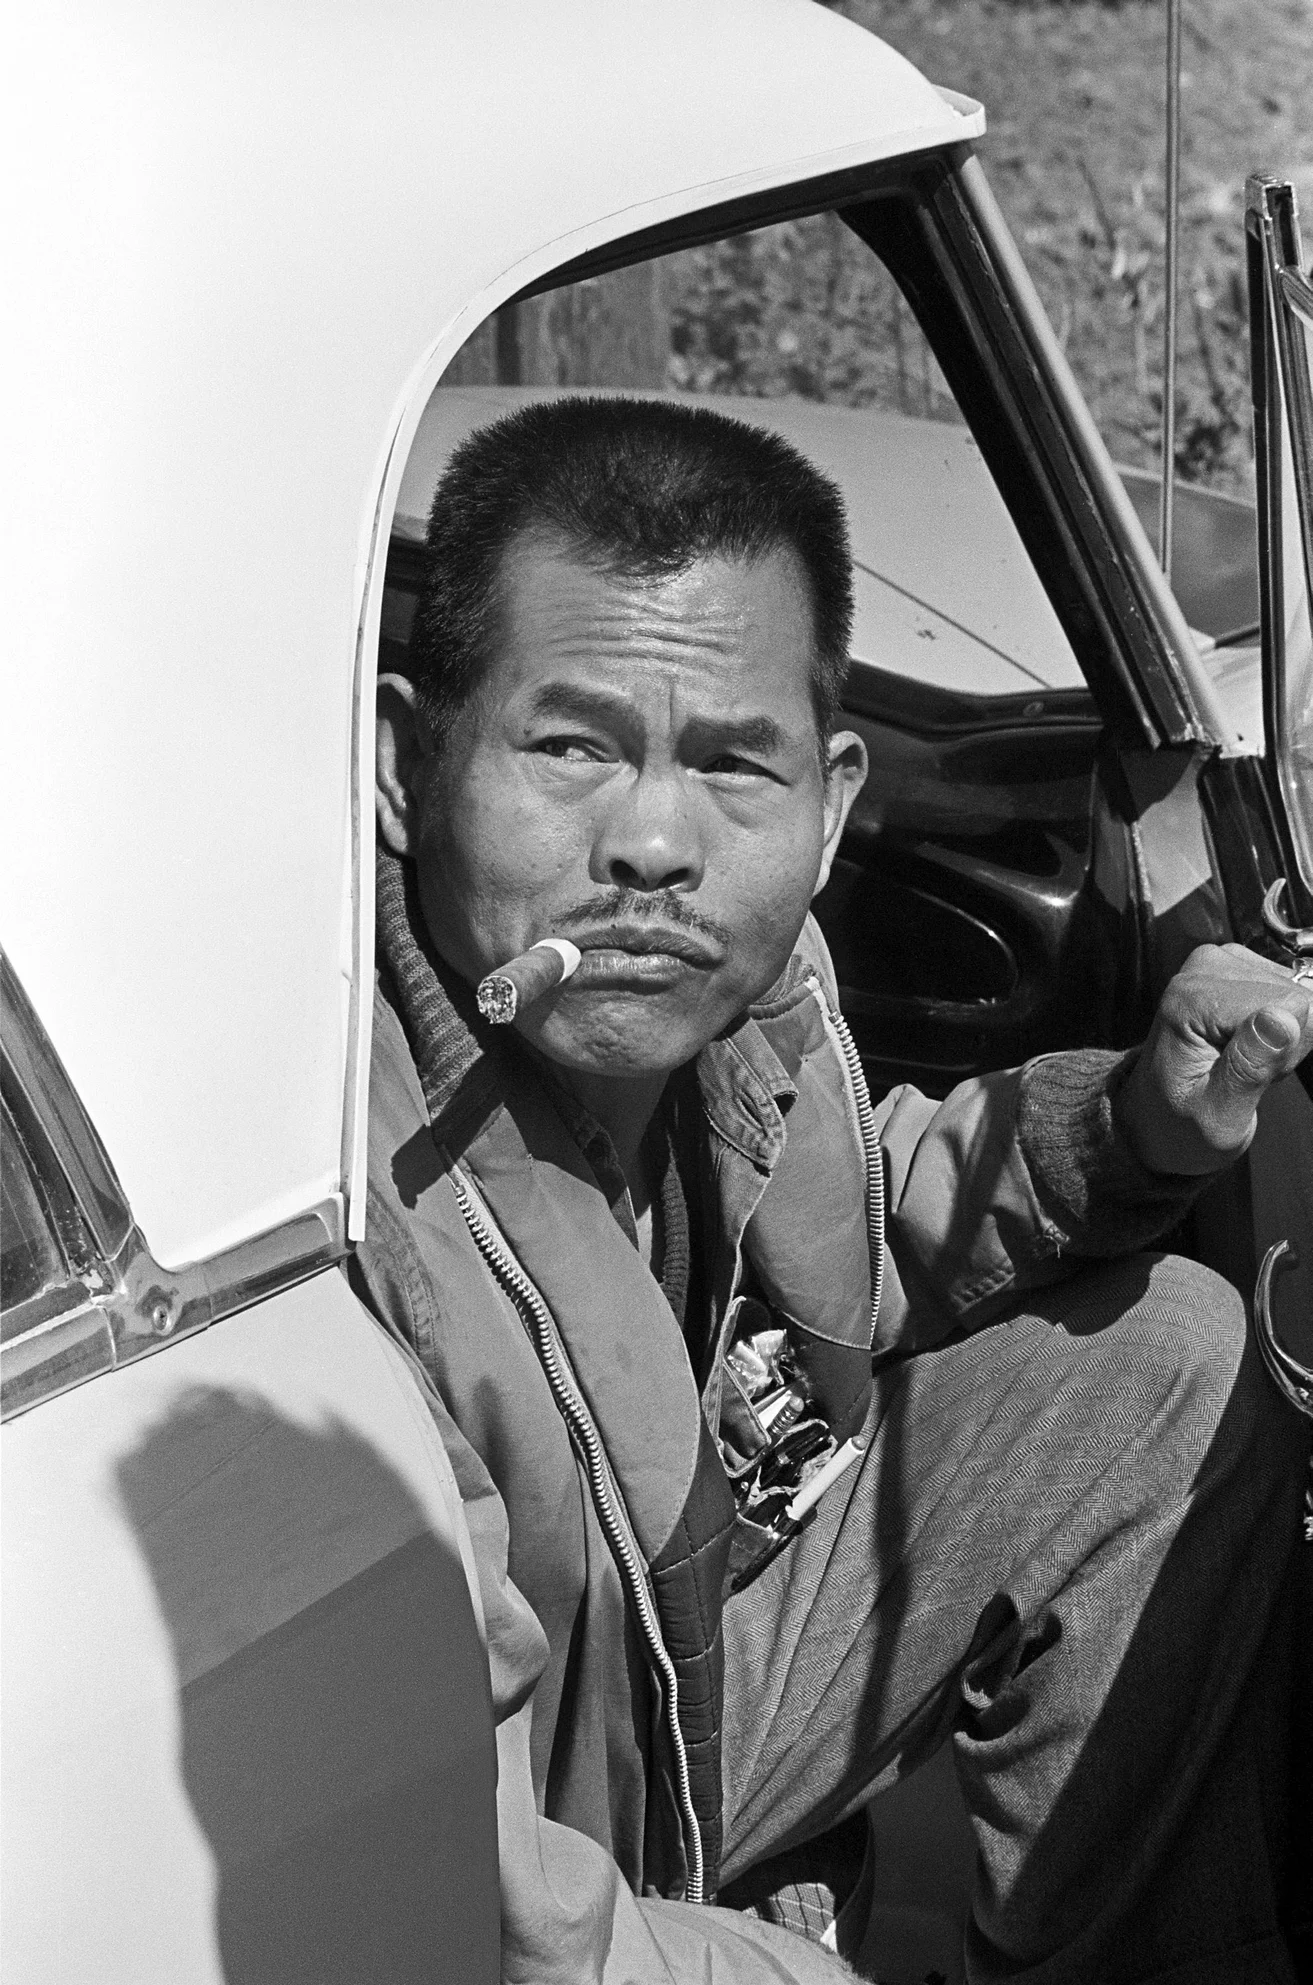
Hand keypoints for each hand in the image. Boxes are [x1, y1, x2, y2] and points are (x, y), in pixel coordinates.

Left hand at [1114, 943, 1312, 1176]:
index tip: (1253, 1075)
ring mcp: (1221, 963)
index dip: (1286, 1049)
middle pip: (1296, 997)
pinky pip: (1291, 992)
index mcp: (1192, 1000)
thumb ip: (1249, 1069)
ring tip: (1242, 1060)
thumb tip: (1282, 1020)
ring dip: (1282, 1037)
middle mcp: (1205, 968)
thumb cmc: (1181, 1122)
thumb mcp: (1218, 1116)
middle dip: (1285, 1043)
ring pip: (1298, 994)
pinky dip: (1279, 1026)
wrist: (1154, 1114)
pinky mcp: (1236, 966)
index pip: (1290, 1006)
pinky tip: (1248, 1045)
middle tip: (1246, 1071)